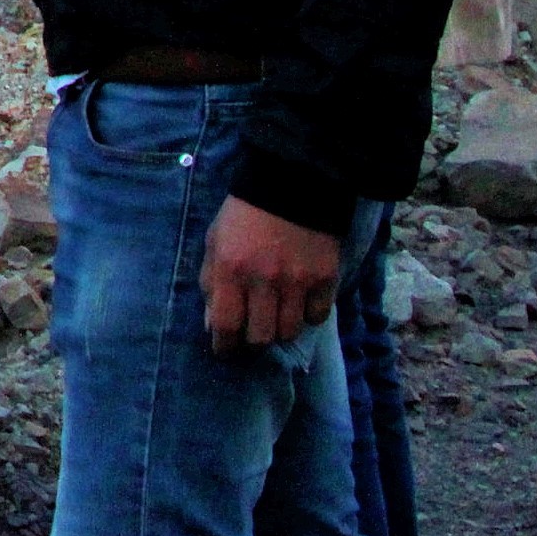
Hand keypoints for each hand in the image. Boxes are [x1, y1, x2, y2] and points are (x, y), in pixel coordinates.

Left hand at [200, 196, 340, 354]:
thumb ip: (211, 281)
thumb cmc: (244, 215)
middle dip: (254, 340)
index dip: (224, 346)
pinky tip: (301, 303)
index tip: (225, 352)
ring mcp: (297, 281)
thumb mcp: (215, 241)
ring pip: (289, 331)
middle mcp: (263, 280)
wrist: (291, 183)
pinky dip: (308, 316)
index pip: (225, 325)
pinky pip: (317, 317)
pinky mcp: (325, 278)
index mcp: (230, 269)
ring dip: (280, 329)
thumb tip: (211, 323)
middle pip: (260, 336)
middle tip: (253, 333)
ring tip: (276, 317)